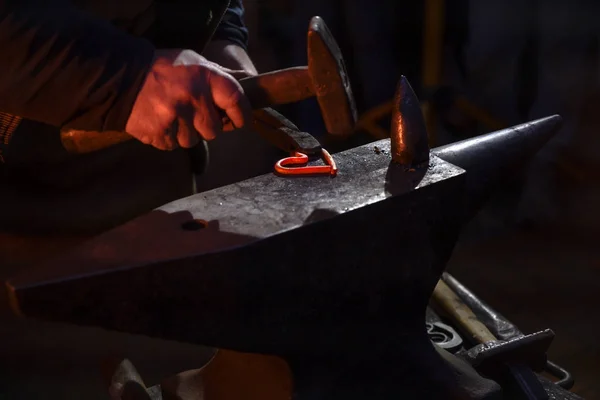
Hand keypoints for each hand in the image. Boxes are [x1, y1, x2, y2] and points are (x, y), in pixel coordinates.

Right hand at [125, 49, 252, 149]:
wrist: (121, 77)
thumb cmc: (163, 69)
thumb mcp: (194, 62)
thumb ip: (218, 76)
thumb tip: (244, 85)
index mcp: (205, 77)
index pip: (235, 100)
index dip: (242, 114)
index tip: (240, 121)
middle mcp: (193, 98)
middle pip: (214, 130)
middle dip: (206, 126)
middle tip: (193, 114)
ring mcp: (176, 118)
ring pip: (192, 140)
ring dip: (186, 132)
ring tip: (172, 116)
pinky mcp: (160, 133)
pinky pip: (173, 145)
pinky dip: (168, 137)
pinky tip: (160, 122)